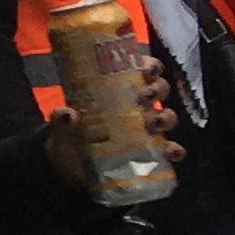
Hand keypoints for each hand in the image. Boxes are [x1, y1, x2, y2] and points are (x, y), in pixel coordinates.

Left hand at [43, 50, 185, 191]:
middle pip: (158, 90)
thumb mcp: (60, 126)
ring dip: (165, 117)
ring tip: (152, 123)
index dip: (149, 66)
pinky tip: (170, 151)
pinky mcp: (149, 153)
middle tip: (144, 96)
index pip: (140, 70)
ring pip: (167, 116)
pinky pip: (170, 150)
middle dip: (156, 90)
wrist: (68, 168)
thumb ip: (60, 119)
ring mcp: (144, 130)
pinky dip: (174, 150)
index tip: (146, 70)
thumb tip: (67, 114)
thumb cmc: (68, 136)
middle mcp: (135, 106)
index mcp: (116, 90)